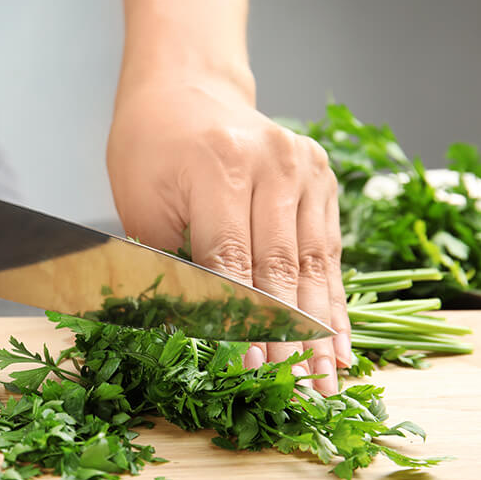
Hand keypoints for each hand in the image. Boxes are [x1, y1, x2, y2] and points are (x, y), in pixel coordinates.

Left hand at [107, 71, 350, 394]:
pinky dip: (332, 298)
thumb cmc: (149, 150)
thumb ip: (164, 266)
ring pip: (314, 262)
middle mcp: (272, 162)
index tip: (252, 367)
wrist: (185, 91)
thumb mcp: (140, 203)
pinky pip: (328, 248)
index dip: (242, 319)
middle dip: (288, 335)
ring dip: (321, 327)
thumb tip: (183, 337)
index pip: (233, 259)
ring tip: (326, 379)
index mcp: (219, 165)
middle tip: (297, 388)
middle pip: (281, 265)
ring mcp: (305, 166)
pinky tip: (340, 340)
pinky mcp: (322, 176)